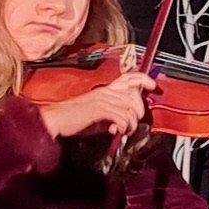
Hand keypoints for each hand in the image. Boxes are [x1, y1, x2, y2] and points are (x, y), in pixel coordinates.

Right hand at [34, 52, 152, 140]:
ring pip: (130, 107)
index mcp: (104, 89)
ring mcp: (103, 99)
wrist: (55, 121)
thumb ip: (110, 116)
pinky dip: (124, 126)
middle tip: (134, 121)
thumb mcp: (95, 115)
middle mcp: (105, 91)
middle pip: (134, 94)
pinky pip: (122, 117)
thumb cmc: (71, 119)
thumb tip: (121, 124)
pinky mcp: (100, 109)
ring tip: (125, 130)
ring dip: (131, 122)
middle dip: (139, 109)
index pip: (128, 77)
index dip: (143, 79)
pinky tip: (118, 131)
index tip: (153, 85)